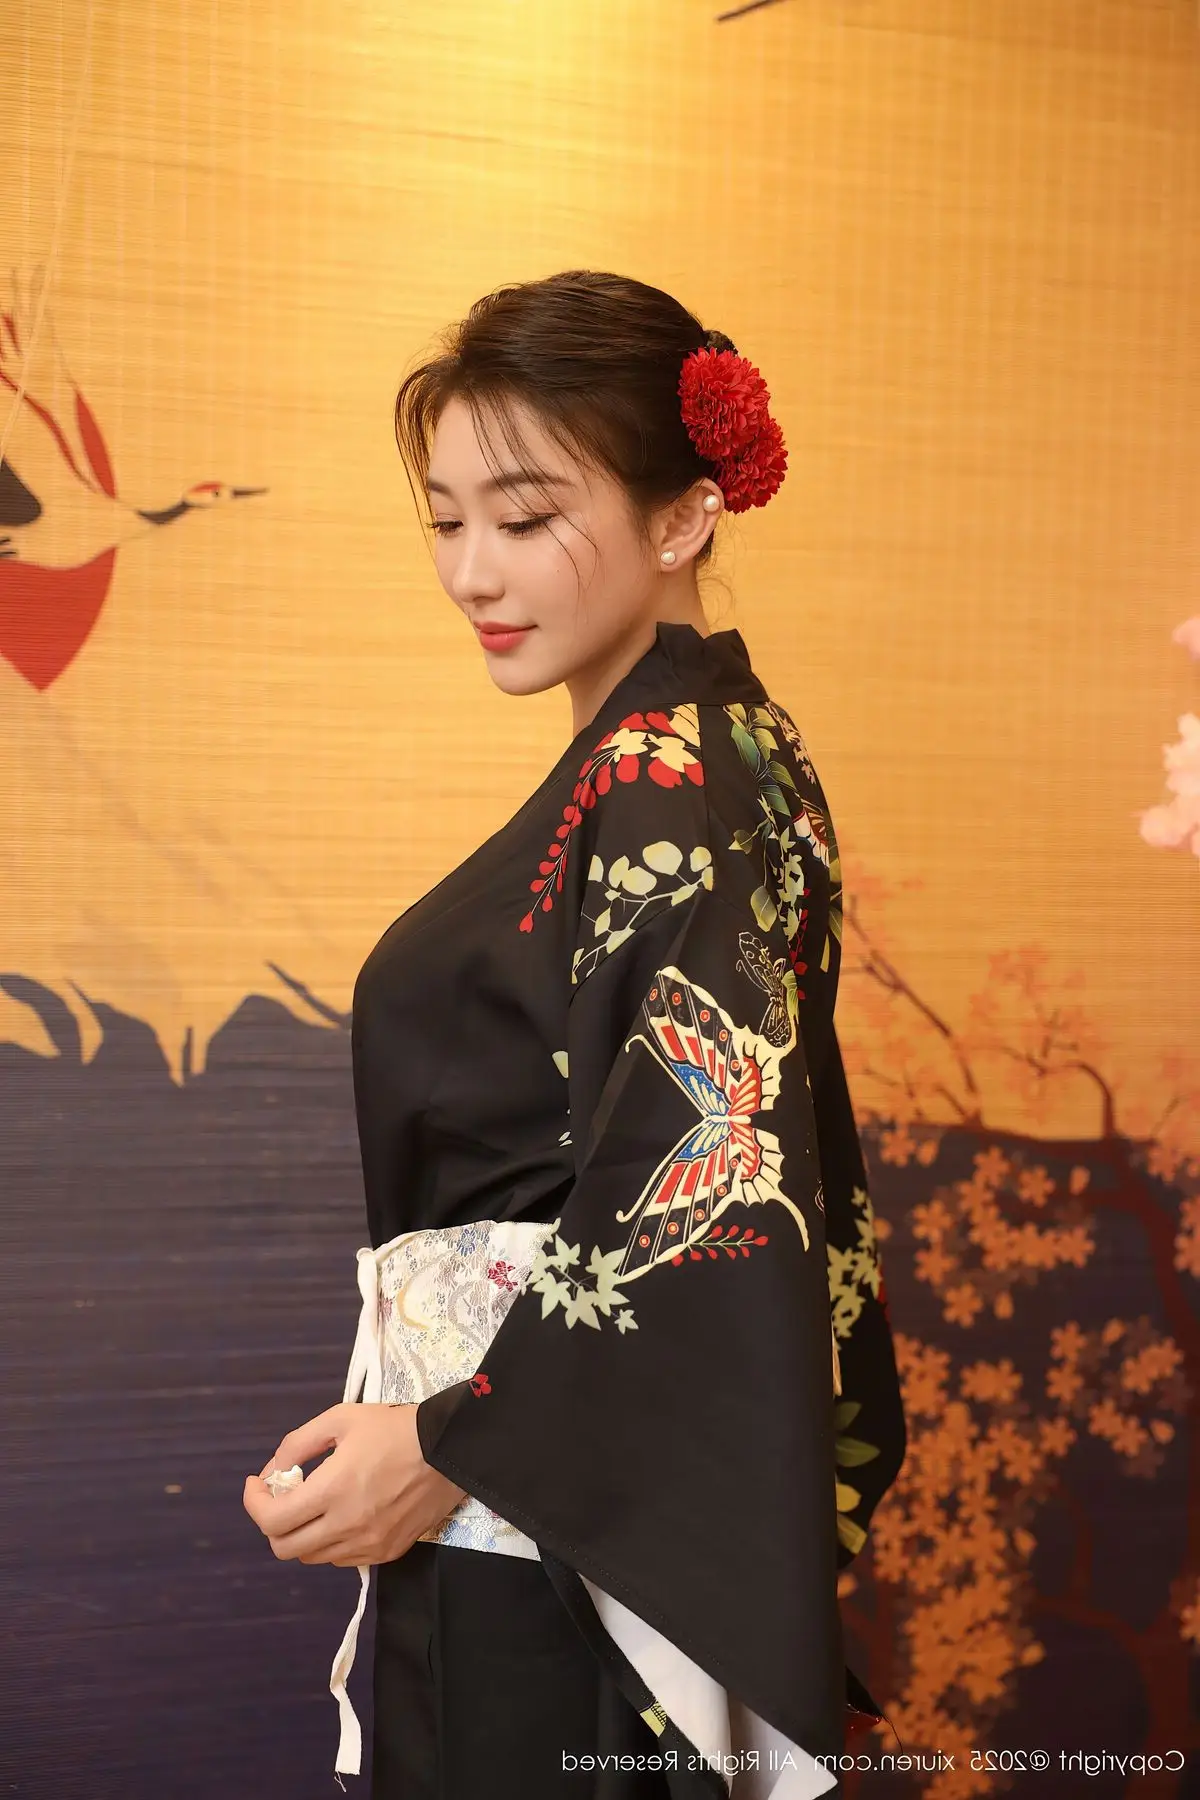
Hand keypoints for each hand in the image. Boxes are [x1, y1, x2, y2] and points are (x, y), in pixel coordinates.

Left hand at [242, 1403, 466, 1567]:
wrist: (450, 1451)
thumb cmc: (394, 1429)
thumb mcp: (341, 1419)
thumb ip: (298, 1443)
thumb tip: (273, 1471)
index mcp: (333, 1490)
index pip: (273, 1519)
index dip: (254, 1503)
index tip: (258, 1483)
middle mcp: (347, 1525)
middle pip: (285, 1548)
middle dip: (273, 1521)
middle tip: (282, 1496)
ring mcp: (368, 1545)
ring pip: (312, 1556)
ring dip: (301, 1533)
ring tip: (313, 1504)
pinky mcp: (386, 1553)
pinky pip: (341, 1559)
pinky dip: (329, 1541)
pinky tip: (341, 1515)